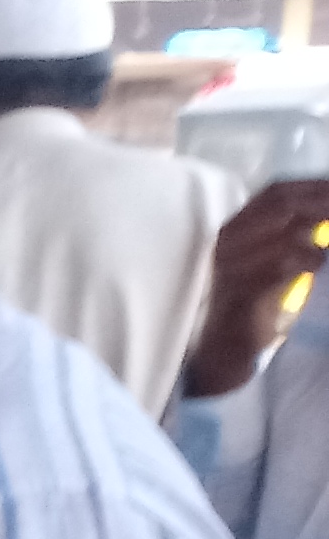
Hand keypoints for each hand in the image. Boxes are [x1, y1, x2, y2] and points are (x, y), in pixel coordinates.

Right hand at [190, 180, 328, 398]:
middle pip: (281, 204)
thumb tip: (324, 217)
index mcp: (236, 229)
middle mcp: (229, 240)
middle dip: (322, 203)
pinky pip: (281, 266)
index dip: (313, 186)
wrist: (220, 352)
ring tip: (328, 244)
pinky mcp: (240, 293)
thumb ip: (292, 238)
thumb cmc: (251, 305)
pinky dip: (309, 260)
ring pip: (287, 233)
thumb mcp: (271, 263)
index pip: (277, 192)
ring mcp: (230, 265)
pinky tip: (319, 264)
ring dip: (321, 236)